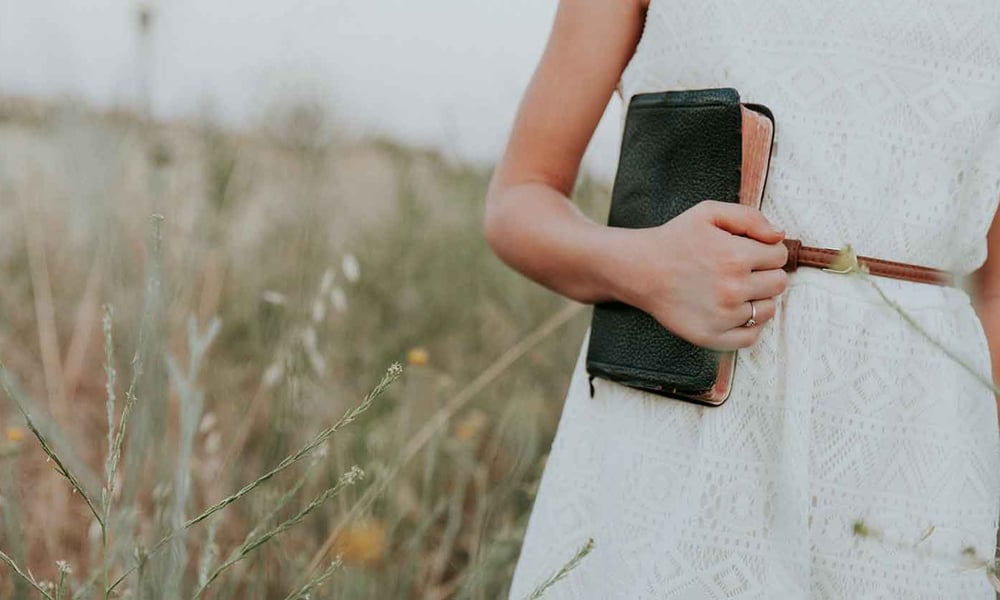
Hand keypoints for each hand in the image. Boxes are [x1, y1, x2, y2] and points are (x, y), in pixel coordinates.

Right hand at [608, 200, 789, 350]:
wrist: (640, 269)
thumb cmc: (675, 239)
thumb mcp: (709, 213)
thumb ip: (750, 217)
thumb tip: (779, 236)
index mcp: (736, 256)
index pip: (779, 256)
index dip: (767, 250)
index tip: (749, 251)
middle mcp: (733, 288)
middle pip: (779, 283)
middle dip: (765, 273)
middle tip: (742, 270)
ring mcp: (723, 316)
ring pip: (768, 309)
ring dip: (758, 298)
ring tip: (734, 289)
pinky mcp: (712, 336)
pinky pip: (750, 336)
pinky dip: (749, 325)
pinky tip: (734, 311)